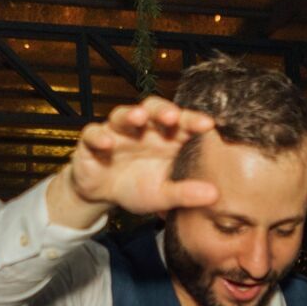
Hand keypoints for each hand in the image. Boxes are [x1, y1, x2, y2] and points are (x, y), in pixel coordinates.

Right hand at [51, 99, 218, 223]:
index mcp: (165, 138)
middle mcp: (142, 130)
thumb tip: (215, 195)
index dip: (193, 121)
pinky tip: (106, 143)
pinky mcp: (91, 143)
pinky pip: (93, 133)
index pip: (181, 123)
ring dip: (130, 114)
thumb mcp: (162, 196)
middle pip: (153, 110)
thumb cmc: (137, 187)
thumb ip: (185, 194)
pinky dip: (98, 136)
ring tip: (139, 117)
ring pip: (122, 115)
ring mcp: (116, 133)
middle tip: (173, 116)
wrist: (102, 195)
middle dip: (163, 110)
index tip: (208, 124)